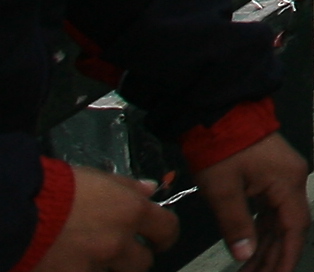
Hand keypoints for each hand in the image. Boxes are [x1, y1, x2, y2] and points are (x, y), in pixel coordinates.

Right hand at [37, 170, 169, 271]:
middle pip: (143, 263)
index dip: (166, 235)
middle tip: (123, 252)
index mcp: (131, 212)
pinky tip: (71, 264)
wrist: (19, 213)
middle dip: (136, 258)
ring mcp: (94, 265)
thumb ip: (127, 187)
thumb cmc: (58, 189)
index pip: (167, 229)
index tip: (161, 238)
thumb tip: (151, 189)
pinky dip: (83, 270)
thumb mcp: (98, 178)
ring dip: (106, 267)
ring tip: (88, 255)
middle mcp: (118, 242)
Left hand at [194, 134, 308, 270]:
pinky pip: (272, 210)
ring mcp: (284, 177)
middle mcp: (293, 180)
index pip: (295, 228)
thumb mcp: (224, 190)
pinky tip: (252, 247)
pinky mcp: (272, 175)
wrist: (219, 112)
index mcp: (287, 182)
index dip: (287, 257)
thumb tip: (246, 255)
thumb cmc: (222, 148)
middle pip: (290, 227)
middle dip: (274, 257)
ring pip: (280, 220)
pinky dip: (263, 231)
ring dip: (267, 246)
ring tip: (250, 270)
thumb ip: (236, 225)